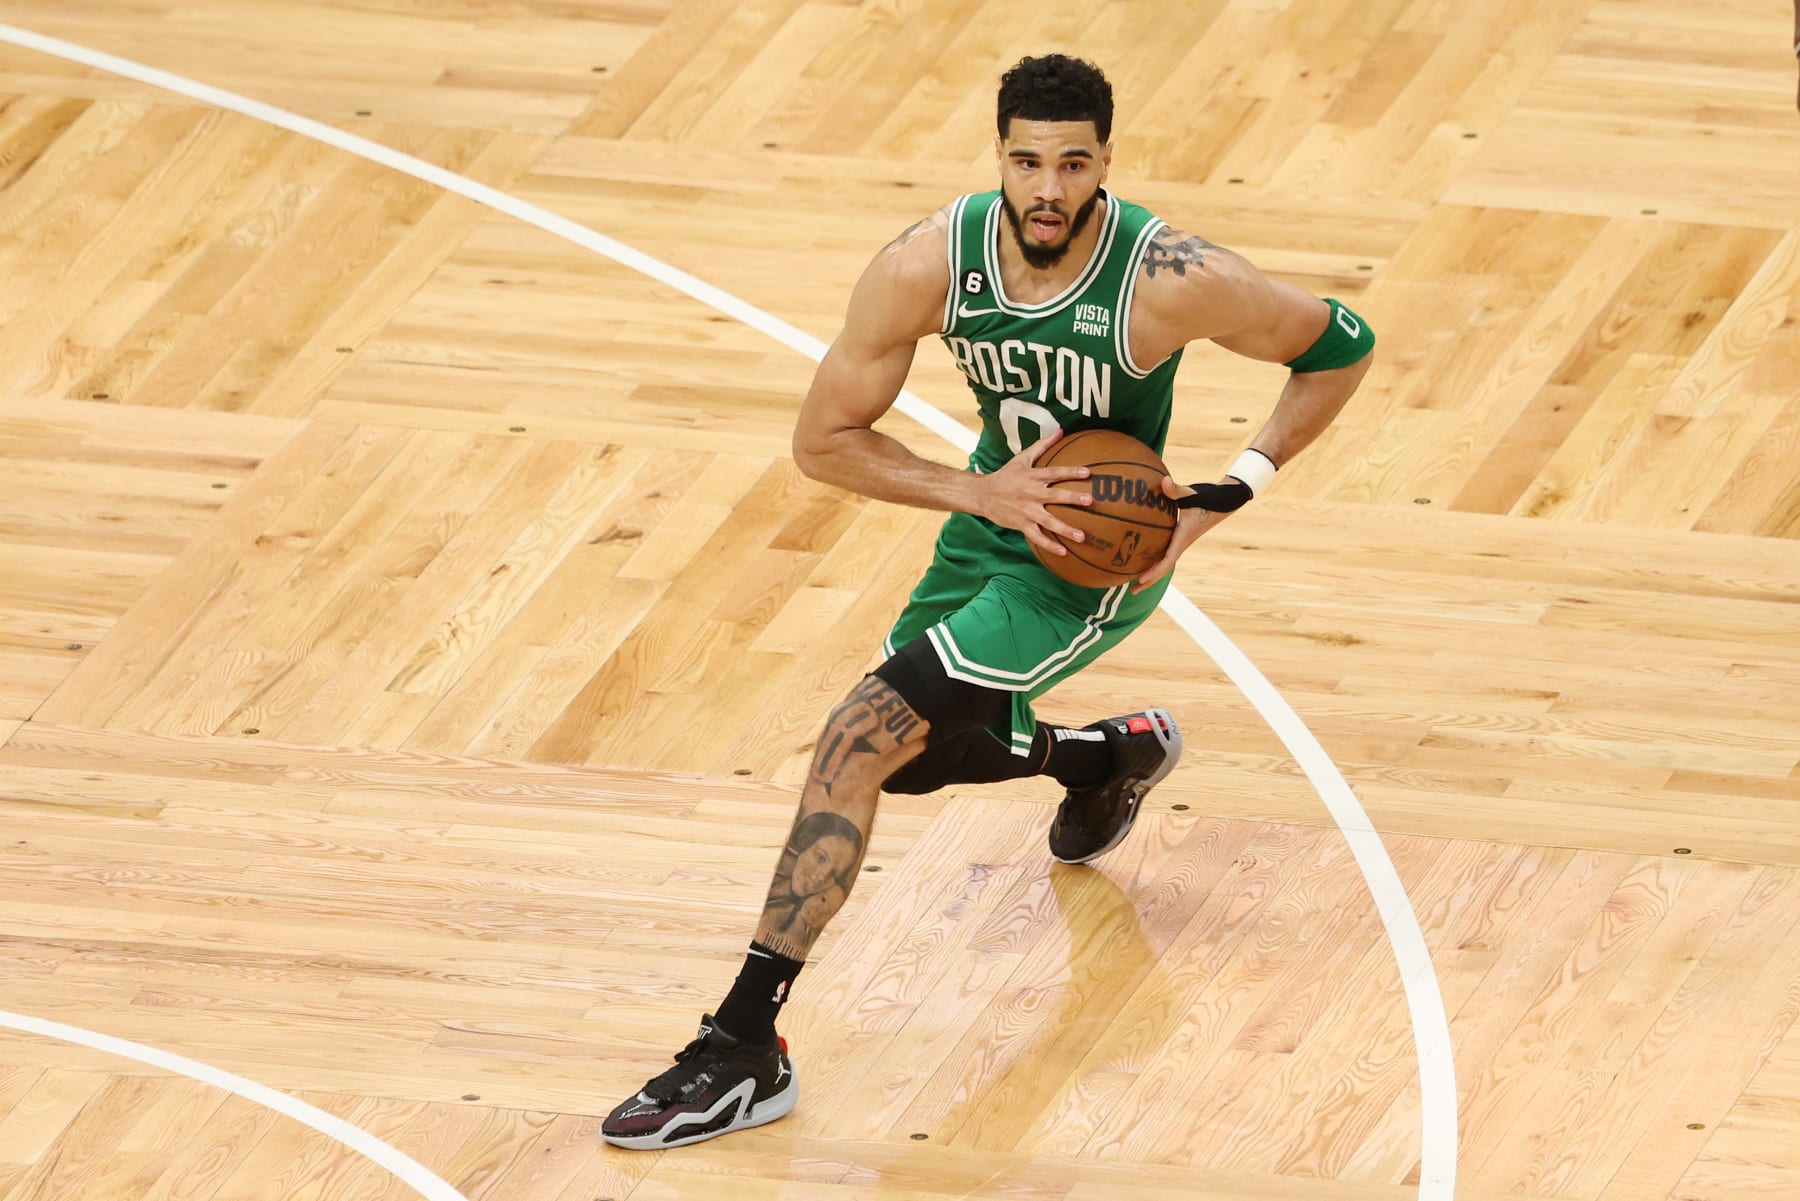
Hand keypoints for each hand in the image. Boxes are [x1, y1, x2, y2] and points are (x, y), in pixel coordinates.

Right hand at [972, 430, 1093, 556]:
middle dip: (1071, 499)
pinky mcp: (1021, 525)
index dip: (1070, 472)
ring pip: (1048, 521)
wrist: (982, 494)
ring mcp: (1026, 511)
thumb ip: (1043, 446)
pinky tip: (1064, 552)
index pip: (1054, 473)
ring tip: (1081, 536)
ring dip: (1065, 529)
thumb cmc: (1006, 475)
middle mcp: (1030, 494)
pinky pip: (1037, 537)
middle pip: (1054, 496)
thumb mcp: (1022, 458)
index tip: (1087, 473)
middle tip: (1089, 501)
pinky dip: (1049, 545)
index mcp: (1032, 476)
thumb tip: (1061, 431)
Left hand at [1132, 476, 1232, 591]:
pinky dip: (1154, 560)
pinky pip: (1165, 553)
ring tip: (1134, 584)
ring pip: (1164, 563)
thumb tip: (1164, 481)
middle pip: (1163, 568)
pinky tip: (1141, 560)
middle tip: (1132, 591)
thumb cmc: (1208, 498)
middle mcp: (1181, 543)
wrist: (1225, 500)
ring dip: (1150, 574)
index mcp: (1182, 538)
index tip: (1140, 579)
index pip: (1167, 560)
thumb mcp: (1192, 494)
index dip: (1154, 571)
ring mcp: (1180, 542)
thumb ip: (1176, 489)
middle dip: (1148, 580)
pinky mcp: (1180, 537)